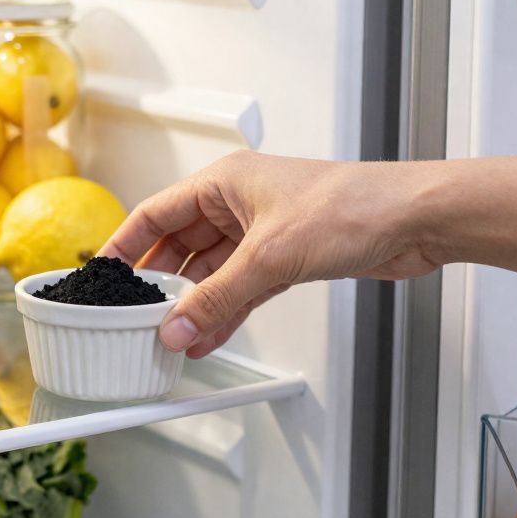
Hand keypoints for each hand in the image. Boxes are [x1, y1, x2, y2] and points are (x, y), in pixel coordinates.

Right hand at [99, 151, 440, 357]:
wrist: (414, 219)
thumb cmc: (353, 204)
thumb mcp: (272, 257)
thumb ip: (219, 299)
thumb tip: (178, 327)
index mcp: (225, 181)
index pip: (156, 214)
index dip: (126, 245)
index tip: (102, 274)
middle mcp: (239, 201)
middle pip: (181, 246)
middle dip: (160, 284)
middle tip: (135, 316)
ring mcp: (263, 230)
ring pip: (212, 272)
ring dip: (194, 304)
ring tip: (170, 337)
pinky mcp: (288, 256)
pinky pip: (242, 287)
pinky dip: (226, 311)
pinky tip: (209, 335)